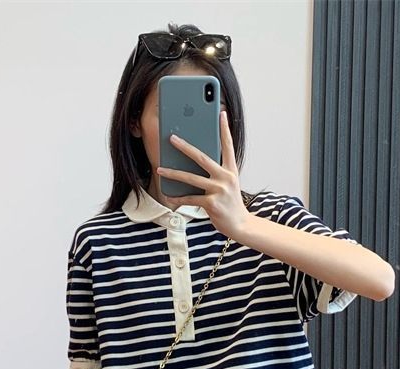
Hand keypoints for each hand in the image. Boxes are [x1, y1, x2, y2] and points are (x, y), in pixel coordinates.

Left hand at [156, 110, 249, 239]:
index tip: (221, 113)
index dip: (225, 129)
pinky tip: (168, 195)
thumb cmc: (230, 204)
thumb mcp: (227, 185)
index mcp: (231, 170)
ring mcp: (219, 190)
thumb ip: (215, 173)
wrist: (240, 225)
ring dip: (173, 173)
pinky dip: (178, 198)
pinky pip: (190, 198)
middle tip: (172, 138)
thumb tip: (194, 164)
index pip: (228, 145)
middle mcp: (226, 177)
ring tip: (160, 169)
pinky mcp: (212, 204)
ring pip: (191, 178)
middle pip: (202, 158)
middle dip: (185, 147)